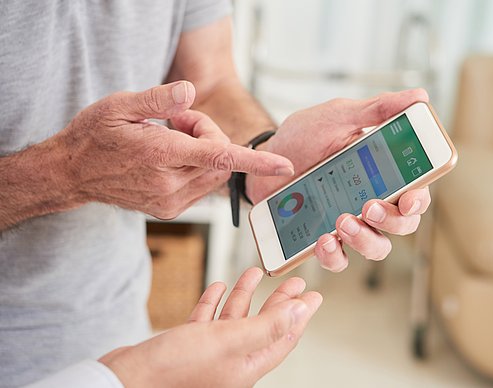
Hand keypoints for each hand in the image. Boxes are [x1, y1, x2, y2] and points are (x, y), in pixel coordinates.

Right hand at [52, 81, 292, 218]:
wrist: (73, 173)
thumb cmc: (95, 135)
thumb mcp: (119, 105)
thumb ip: (158, 99)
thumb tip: (190, 92)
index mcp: (160, 156)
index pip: (219, 156)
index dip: (256, 161)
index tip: (285, 166)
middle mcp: (169, 184)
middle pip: (221, 157)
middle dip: (210, 134)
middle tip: (177, 120)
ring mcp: (170, 201)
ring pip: (215, 173)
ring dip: (205, 151)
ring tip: (171, 137)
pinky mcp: (170, 210)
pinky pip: (203, 185)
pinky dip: (198, 167)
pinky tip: (170, 157)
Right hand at [99, 267, 321, 387]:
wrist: (125, 380)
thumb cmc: (173, 369)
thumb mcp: (229, 341)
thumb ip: (266, 326)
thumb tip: (300, 313)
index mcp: (247, 364)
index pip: (283, 336)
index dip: (300, 314)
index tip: (313, 296)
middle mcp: (231, 361)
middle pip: (263, 326)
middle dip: (279, 301)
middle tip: (293, 281)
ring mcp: (208, 354)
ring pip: (234, 320)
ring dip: (245, 296)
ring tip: (255, 273)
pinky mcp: (186, 347)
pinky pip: (207, 322)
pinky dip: (214, 303)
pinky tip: (218, 287)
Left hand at [246, 89, 431, 270]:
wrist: (264, 156)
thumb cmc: (305, 136)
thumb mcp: (339, 116)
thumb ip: (378, 109)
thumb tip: (419, 96)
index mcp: (384, 172)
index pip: (416, 191)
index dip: (419, 200)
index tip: (410, 200)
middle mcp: (373, 200)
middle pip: (403, 224)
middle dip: (392, 221)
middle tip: (368, 206)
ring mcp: (350, 223)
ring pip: (377, 247)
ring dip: (366, 240)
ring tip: (342, 221)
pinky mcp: (325, 239)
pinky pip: (339, 259)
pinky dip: (334, 255)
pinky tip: (323, 239)